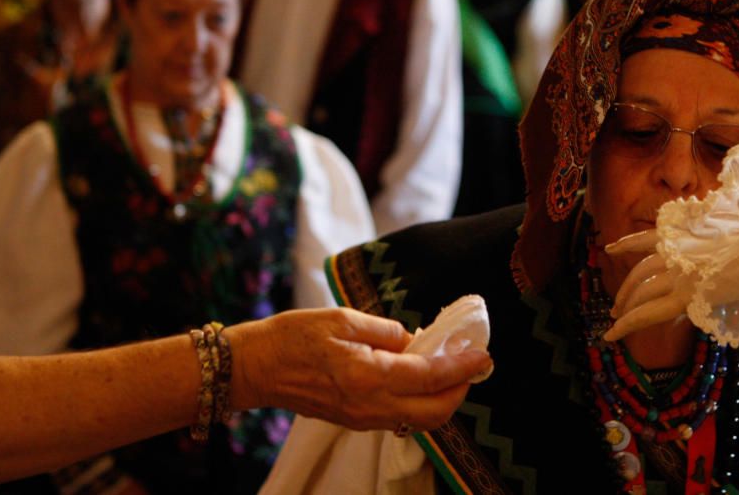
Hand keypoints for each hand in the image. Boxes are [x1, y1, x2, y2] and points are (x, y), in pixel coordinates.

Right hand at [229, 308, 491, 431]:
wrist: (255, 368)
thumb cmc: (293, 336)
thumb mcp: (342, 318)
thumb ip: (385, 330)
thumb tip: (414, 340)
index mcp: (367, 375)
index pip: (429, 376)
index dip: (462, 367)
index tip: (484, 354)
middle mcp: (369, 405)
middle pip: (434, 411)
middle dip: (461, 389)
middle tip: (474, 362)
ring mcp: (363, 418)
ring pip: (421, 420)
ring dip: (444, 397)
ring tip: (454, 368)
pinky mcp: (357, 420)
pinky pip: (402, 418)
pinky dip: (422, 402)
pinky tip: (423, 376)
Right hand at [603, 229, 738, 341]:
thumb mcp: (732, 302)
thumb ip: (706, 305)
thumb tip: (688, 309)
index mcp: (691, 298)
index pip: (648, 313)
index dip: (627, 325)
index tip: (610, 335)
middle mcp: (677, 277)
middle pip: (641, 292)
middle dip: (626, 307)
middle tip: (617, 316)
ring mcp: (675, 254)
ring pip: (641, 271)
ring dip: (626, 286)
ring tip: (619, 299)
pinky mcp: (678, 236)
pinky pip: (646, 239)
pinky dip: (628, 243)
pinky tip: (611, 249)